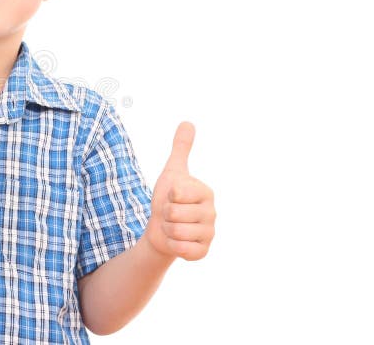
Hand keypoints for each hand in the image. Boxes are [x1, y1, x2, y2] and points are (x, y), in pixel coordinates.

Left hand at [145, 122, 214, 260]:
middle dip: (165, 214)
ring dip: (167, 230)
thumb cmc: (168, 198)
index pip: (177, 192)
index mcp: (206, 192)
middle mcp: (212, 213)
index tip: (172, 197)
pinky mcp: (203, 252)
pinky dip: (173, 246)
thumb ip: (181, 148)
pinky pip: (182, 249)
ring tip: (172, 226)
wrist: (161, 227)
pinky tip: (177, 241)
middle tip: (170, 214)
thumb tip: (187, 122)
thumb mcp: (172, 171)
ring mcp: (210, 234)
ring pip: (176, 232)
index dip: (167, 195)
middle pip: (174, 213)